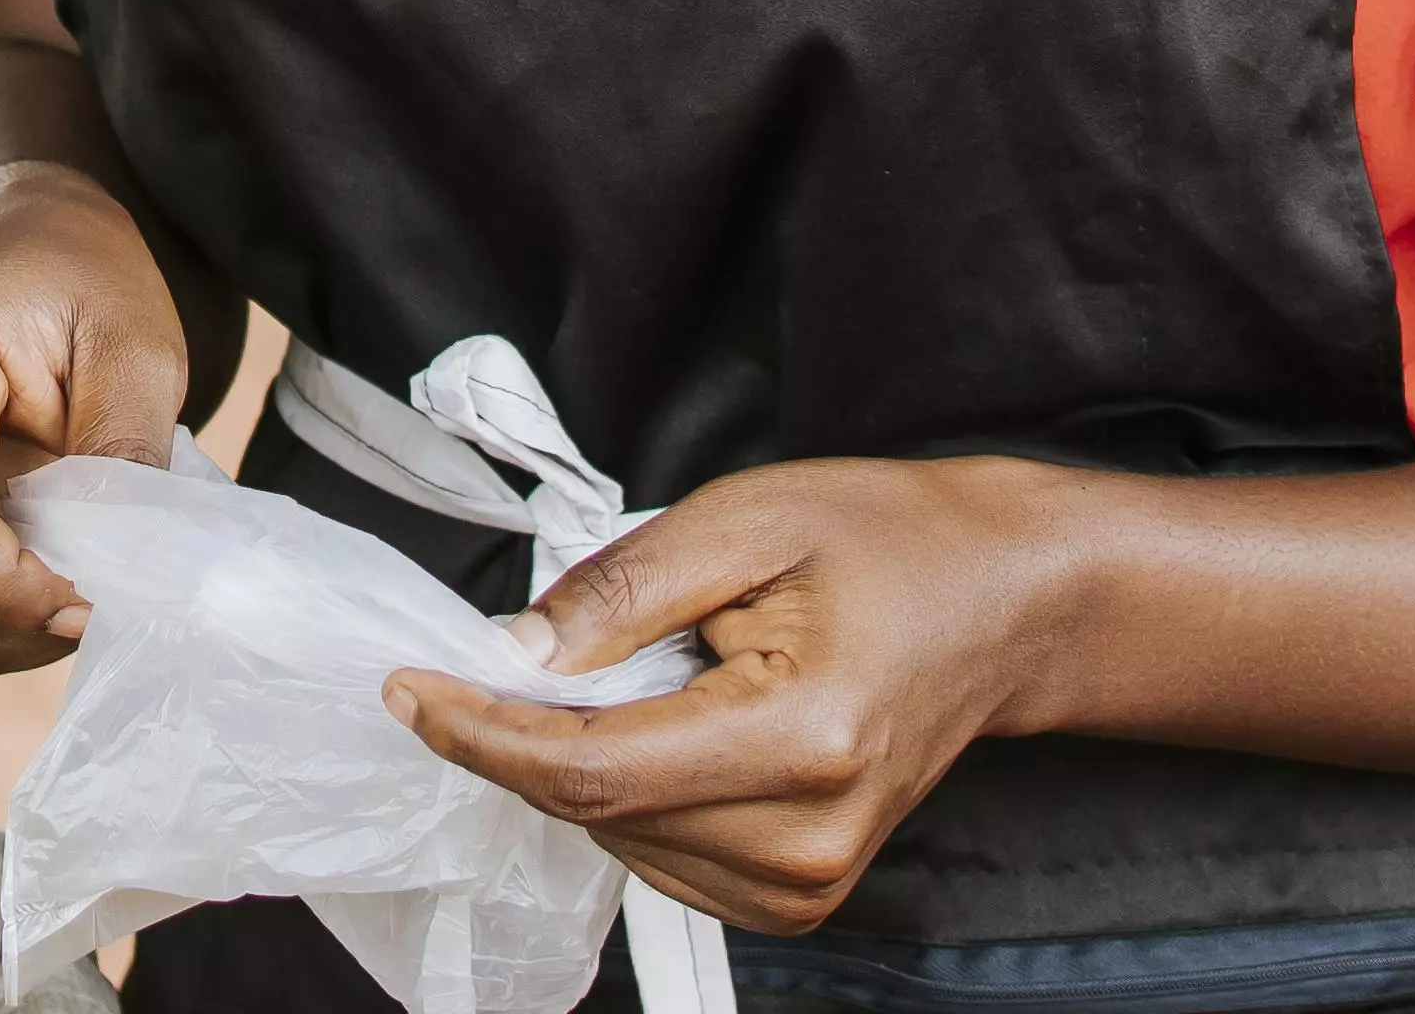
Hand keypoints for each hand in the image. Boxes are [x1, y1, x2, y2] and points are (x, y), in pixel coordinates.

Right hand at [0, 160, 190, 686]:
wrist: (14, 250)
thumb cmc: (80, 287)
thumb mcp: (138, 349)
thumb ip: (127, 454)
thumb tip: (116, 575)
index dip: (6, 589)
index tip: (93, 603)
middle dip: (24, 617)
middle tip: (105, 576)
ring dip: (4, 629)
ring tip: (64, 557)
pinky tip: (20, 563)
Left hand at [390, 457, 1077, 932]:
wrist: (1003, 603)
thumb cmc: (890, 543)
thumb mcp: (747, 518)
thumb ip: (620, 591)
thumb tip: (513, 655)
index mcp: (803, 740)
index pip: (592, 771)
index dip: (483, 733)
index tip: (411, 688)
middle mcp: (809, 836)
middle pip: (596, 809)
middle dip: (525, 733)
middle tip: (519, 650)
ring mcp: (812, 880)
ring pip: (618, 837)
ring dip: (584, 759)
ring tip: (657, 670)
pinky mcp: (802, 896)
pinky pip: (658, 855)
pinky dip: (630, 792)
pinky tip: (674, 724)